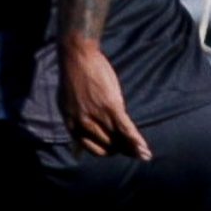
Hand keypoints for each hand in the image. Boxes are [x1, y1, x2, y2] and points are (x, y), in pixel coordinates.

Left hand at [59, 40, 147, 158]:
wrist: (77, 56)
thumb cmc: (74, 75)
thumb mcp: (67, 102)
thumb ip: (74, 118)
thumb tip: (79, 131)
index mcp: (72, 124)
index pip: (92, 147)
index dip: (106, 151)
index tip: (115, 151)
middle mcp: (84, 124)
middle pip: (107, 145)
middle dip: (121, 150)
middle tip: (133, 151)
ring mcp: (98, 116)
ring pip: (118, 140)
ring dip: (133, 150)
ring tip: (144, 155)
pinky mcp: (112, 107)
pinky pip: (126, 129)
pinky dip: (136, 141)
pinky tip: (144, 149)